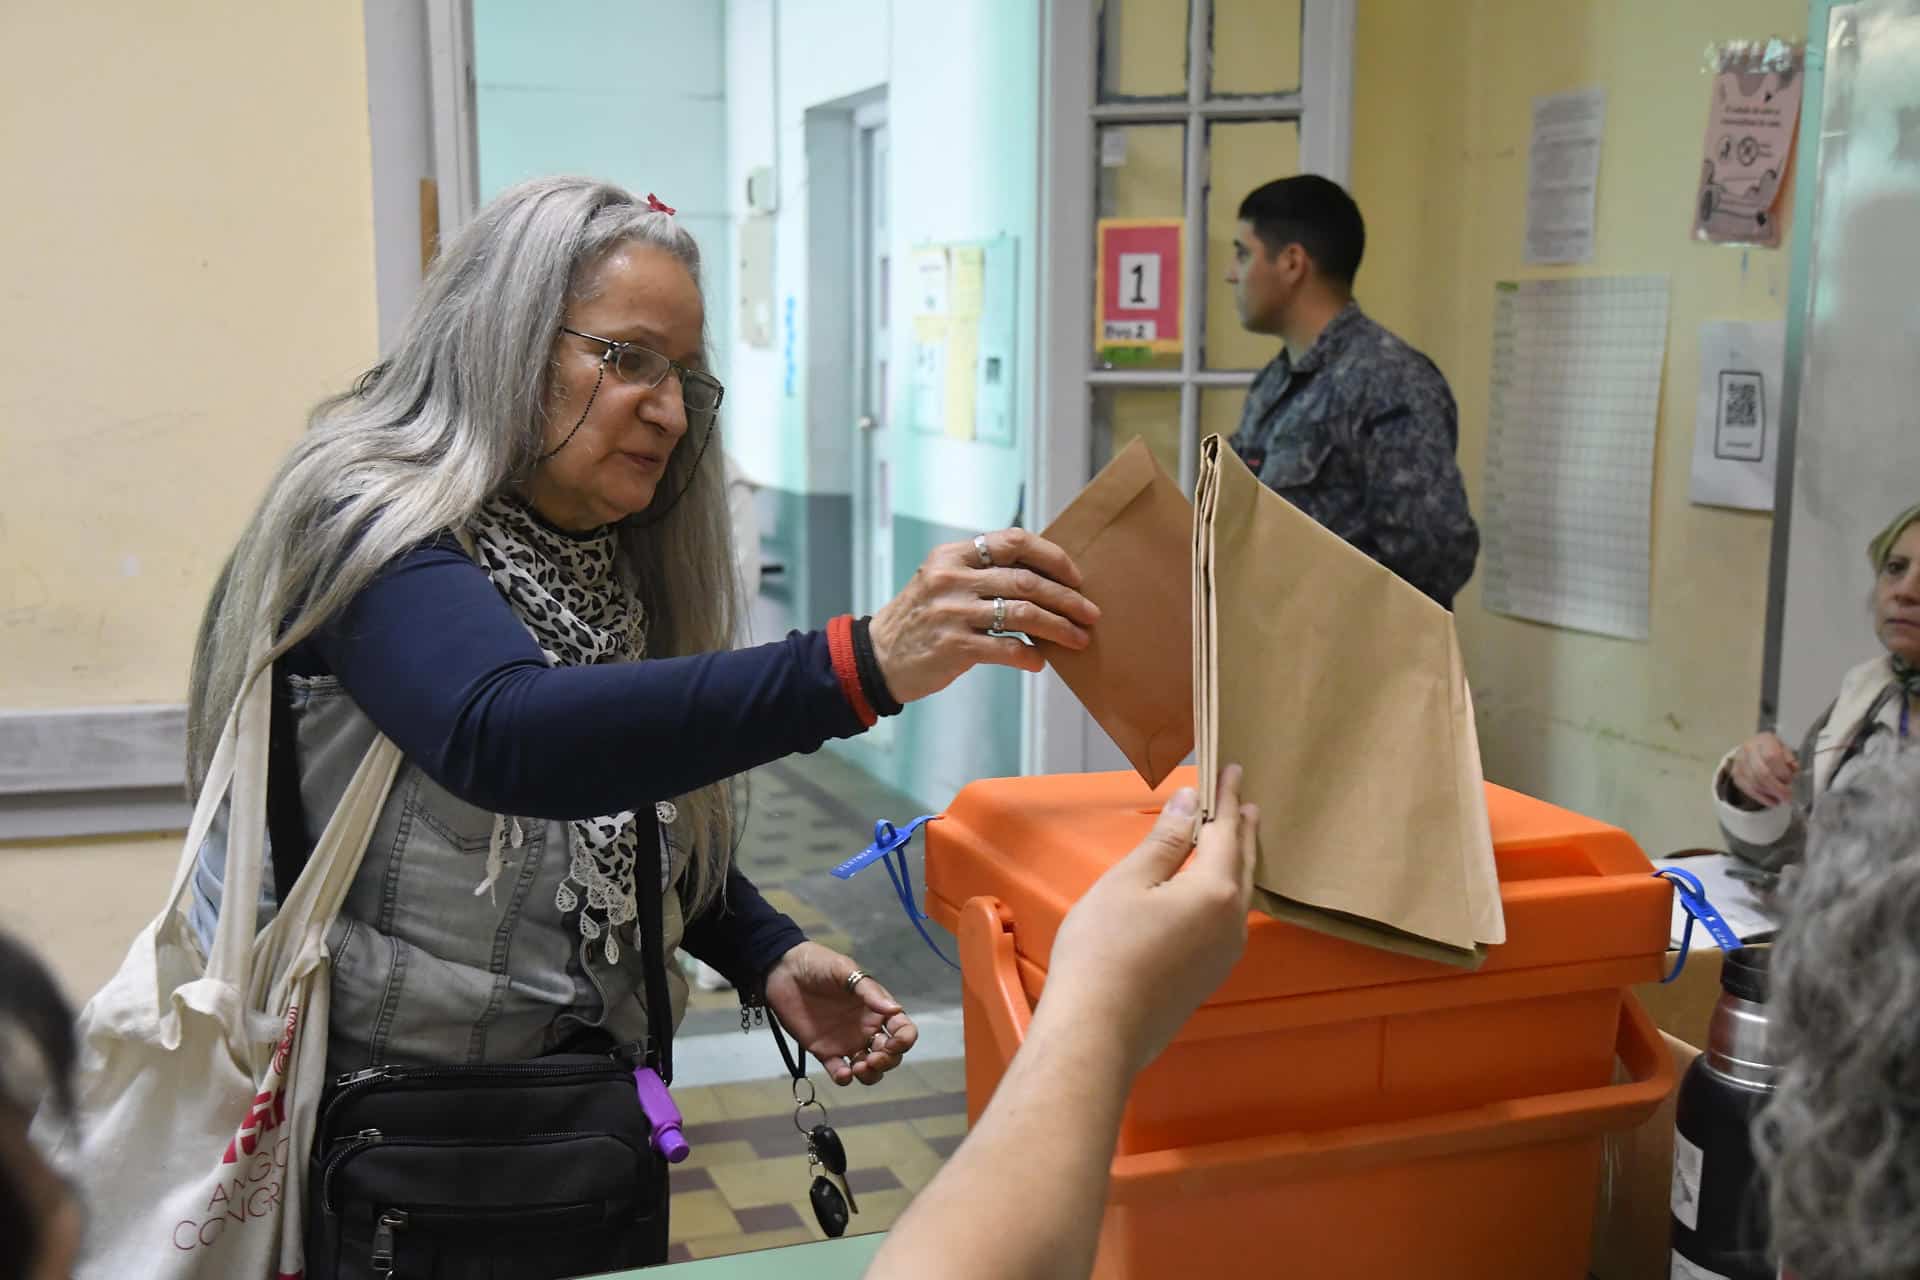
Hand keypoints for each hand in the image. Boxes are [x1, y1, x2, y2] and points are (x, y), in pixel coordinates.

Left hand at [764, 941, 919, 1085]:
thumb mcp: (844, 969)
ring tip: (858, 1068)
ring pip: (868, 1069)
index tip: (894, 1043)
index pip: (902, 1029)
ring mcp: (846, 1042)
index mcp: (876, 1009)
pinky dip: (844, 1078)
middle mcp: (866, 1028)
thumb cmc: (818, 964)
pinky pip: (839, 1072)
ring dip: (870, 1075)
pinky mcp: (824, 1052)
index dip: (905, 1040)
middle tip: (873, 1058)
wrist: (783, 970)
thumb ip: (869, 990)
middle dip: (888, 1061)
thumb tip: (895, 1009)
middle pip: (889, 1055)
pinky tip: (842, 1073)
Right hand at [868, 529, 1098, 704]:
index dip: (1051, 556)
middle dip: (1066, 598)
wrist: (877, 657)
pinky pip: (1006, 649)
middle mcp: (952, 579)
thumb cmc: (919, 619)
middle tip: (1090, 613)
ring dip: (1059, 628)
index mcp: (953, 555)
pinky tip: (1040, 662)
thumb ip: (982, 573)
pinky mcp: (954, 646)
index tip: (1075, 576)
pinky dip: (1030, 656)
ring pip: (1023, 615)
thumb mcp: (942, 581)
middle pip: (1026, 581)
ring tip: (1078, 639)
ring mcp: (952, 612)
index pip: (1013, 541)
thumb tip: (1043, 579)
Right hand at [1038, 766, 1258, 1076]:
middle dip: (1242, 829)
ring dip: (1239, 861)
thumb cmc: (1104, 949)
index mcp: (1215, 891)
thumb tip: (1191, 802)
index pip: (1226, 832)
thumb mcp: (1128, 882)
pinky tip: (1215, 892)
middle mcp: (1232, 921)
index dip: (1226, 799)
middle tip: (1245, 800)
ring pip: (1240, 893)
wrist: (1099, 1032)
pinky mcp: (1209, 975)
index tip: (1231, 769)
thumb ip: (1164, 841)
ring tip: (1237, 839)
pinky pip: (1229, 918)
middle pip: (1242, 863)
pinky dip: (1227, 891)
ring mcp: (1224, 953)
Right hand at [1729, 731, 1797, 807]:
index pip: (1772, 757)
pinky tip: (1772, 802)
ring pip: (1754, 783)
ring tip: (1781, 799)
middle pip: (1761, 772)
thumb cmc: (1773, 749)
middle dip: (1776, 788)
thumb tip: (1794, 771)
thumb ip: (1790, 760)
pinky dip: (1761, 798)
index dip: (1782, 772)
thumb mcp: (1785, 749)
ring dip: (1770, 794)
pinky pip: (1748, 789)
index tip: (1791, 781)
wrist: (1753, 748)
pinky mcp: (1735, 774)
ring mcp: (1739, 762)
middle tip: (1788, 797)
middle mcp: (1748, 749)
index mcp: (1764, 740)